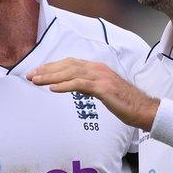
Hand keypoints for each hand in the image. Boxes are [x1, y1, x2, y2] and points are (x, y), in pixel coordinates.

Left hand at [26, 58, 158, 129]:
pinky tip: (53, 89)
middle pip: (67, 65)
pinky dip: (65, 85)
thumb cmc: (122, 102)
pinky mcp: (104, 88)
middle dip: (46, 70)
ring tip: (36, 81)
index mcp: (96, 68)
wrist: (143, 110)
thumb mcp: (101, 91)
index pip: (69, 63)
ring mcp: (101, 77)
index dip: (51, 66)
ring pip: (71, 73)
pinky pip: (80, 85)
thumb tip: (70, 85)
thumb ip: (86, 85)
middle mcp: (97, 68)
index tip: (36, 72)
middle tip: (30, 76)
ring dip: (51, 77)